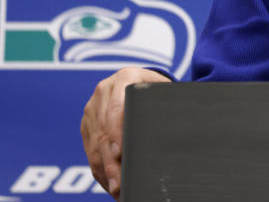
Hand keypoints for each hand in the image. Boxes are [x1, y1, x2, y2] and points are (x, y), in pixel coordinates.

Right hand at [81, 67, 170, 198]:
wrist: (138, 78)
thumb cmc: (158, 88)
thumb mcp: (162, 90)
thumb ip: (165, 105)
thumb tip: (182, 129)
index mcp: (125, 78)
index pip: (116, 108)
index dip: (116, 132)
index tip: (120, 153)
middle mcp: (104, 92)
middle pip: (104, 131)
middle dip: (111, 161)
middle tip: (120, 183)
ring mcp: (93, 108)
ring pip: (95, 144)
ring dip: (105, 170)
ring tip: (116, 189)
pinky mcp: (87, 124)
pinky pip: (90, 150)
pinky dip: (100, 170)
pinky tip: (109, 183)